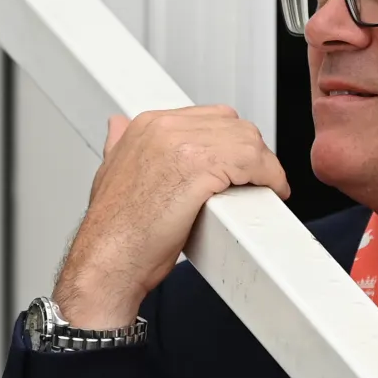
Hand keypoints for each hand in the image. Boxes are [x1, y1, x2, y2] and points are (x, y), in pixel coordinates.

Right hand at [51, 106, 290, 328]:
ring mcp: (182, 144)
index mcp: (146, 125)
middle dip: (250, 152)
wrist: (107, 261)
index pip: (210, 117)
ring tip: (265, 187)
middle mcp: (164, 128)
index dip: (231, 142)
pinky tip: (270, 191)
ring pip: (247, 140)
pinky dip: (270, 176)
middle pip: (232, 124)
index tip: (241, 165)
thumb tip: (119, 126)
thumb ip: (120, 144)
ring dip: (264, 165)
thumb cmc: (113, 231)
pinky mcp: (201, 167)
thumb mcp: (110, 171)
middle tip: (258, 178)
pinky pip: (252, 161)